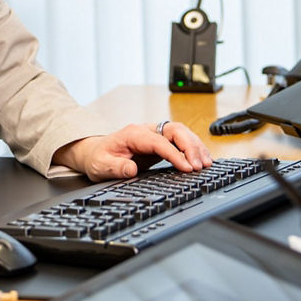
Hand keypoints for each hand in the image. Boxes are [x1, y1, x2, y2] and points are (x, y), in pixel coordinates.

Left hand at [53, 121, 211, 181]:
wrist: (94, 153)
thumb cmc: (98, 158)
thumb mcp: (100, 166)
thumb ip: (115, 167)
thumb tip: (131, 169)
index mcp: (132, 134)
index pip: (159, 141)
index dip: (175, 153)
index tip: (186, 167)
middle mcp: (146, 131)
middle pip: (175, 130)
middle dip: (190, 146)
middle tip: (200, 166)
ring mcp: (154, 135)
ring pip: (181, 133)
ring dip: (195, 147)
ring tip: (206, 164)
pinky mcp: (160, 143)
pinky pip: (180, 141)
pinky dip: (193, 149)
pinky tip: (201, 160)